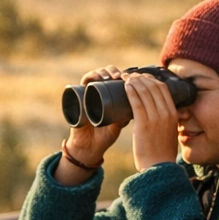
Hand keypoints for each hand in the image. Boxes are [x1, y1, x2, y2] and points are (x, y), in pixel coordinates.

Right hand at [55, 66, 124, 184]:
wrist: (89, 147)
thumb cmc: (105, 136)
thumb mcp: (119, 124)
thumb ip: (126, 116)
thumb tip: (140, 106)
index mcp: (111, 97)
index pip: (117, 79)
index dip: (124, 75)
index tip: (131, 78)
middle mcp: (99, 93)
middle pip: (106, 74)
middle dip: (113, 71)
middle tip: (119, 76)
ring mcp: (88, 94)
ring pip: (95, 75)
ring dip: (102, 72)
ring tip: (109, 78)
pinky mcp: (78, 97)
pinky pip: (83, 82)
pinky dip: (88, 77)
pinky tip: (94, 79)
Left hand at [127, 71, 180, 169]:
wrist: (158, 168)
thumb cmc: (161, 152)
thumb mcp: (169, 132)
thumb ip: (166, 121)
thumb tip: (158, 114)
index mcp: (173, 114)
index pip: (163, 88)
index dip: (151, 79)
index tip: (141, 77)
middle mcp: (166, 113)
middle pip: (153, 86)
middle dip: (140, 77)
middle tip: (130, 76)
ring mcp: (155, 118)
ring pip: (144, 91)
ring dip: (133, 81)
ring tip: (125, 79)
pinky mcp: (143, 124)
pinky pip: (136, 102)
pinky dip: (130, 91)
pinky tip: (125, 86)